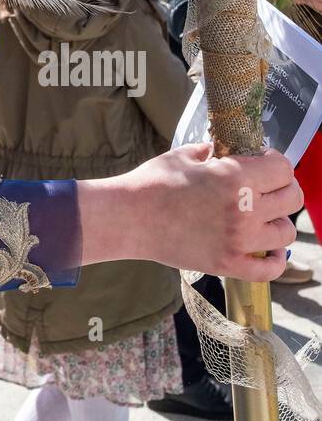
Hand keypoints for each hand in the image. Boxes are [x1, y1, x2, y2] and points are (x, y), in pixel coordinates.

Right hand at [78, 144, 301, 280]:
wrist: (128, 218)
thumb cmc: (152, 182)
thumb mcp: (182, 156)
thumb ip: (208, 152)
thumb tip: (218, 151)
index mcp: (235, 177)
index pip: (283, 169)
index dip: (277, 163)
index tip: (266, 162)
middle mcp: (245, 209)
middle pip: (292, 198)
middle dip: (285, 188)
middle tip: (269, 188)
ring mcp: (239, 241)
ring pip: (286, 232)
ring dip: (279, 222)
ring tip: (264, 217)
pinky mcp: (228, 264)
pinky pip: (270, 269)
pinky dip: (276, 260)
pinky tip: (269, 250)